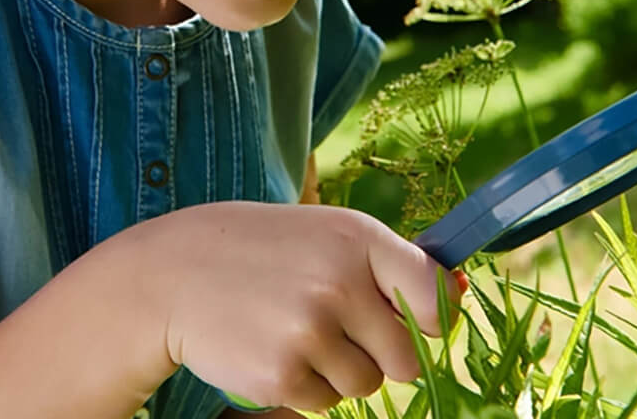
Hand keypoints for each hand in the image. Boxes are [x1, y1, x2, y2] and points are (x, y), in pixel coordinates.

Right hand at [153, 202, 459, 412]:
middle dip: (382, 353)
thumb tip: (458, 295)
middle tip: (339, 325)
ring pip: (366, 385)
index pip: (432, 294)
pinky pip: (326, 404)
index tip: (411, 318)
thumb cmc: (268, 250)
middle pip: (406, 358)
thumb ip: (389, 265)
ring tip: (297, 329)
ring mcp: (310, 332)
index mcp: (358, 239)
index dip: (429, 317)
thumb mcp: (328, 234)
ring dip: (340, 369)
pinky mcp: (282, 376)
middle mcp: (340, 283)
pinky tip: (274, 346)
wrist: (179, 271)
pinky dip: (306, 385)